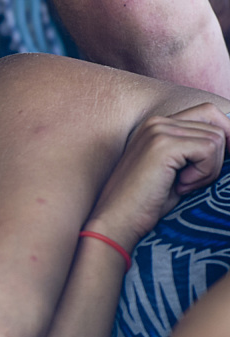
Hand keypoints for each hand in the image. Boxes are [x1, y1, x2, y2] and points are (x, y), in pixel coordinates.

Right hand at [87, 103, 229, 249]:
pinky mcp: (162, 145)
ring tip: (182, 186)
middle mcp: (157, 122)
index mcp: (157, 125)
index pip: (208, 114)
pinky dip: (203, 173)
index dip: (225, 135)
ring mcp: (158, 131)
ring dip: (208, 169)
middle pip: (216, 123)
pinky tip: (180, 186)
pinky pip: (208, 150)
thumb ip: (195, 150)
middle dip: (218, 155)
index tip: (222, 162)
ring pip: (216, 139)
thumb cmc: (145, 204)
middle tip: (197, 180)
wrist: (116, 222)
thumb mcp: (175, 170)